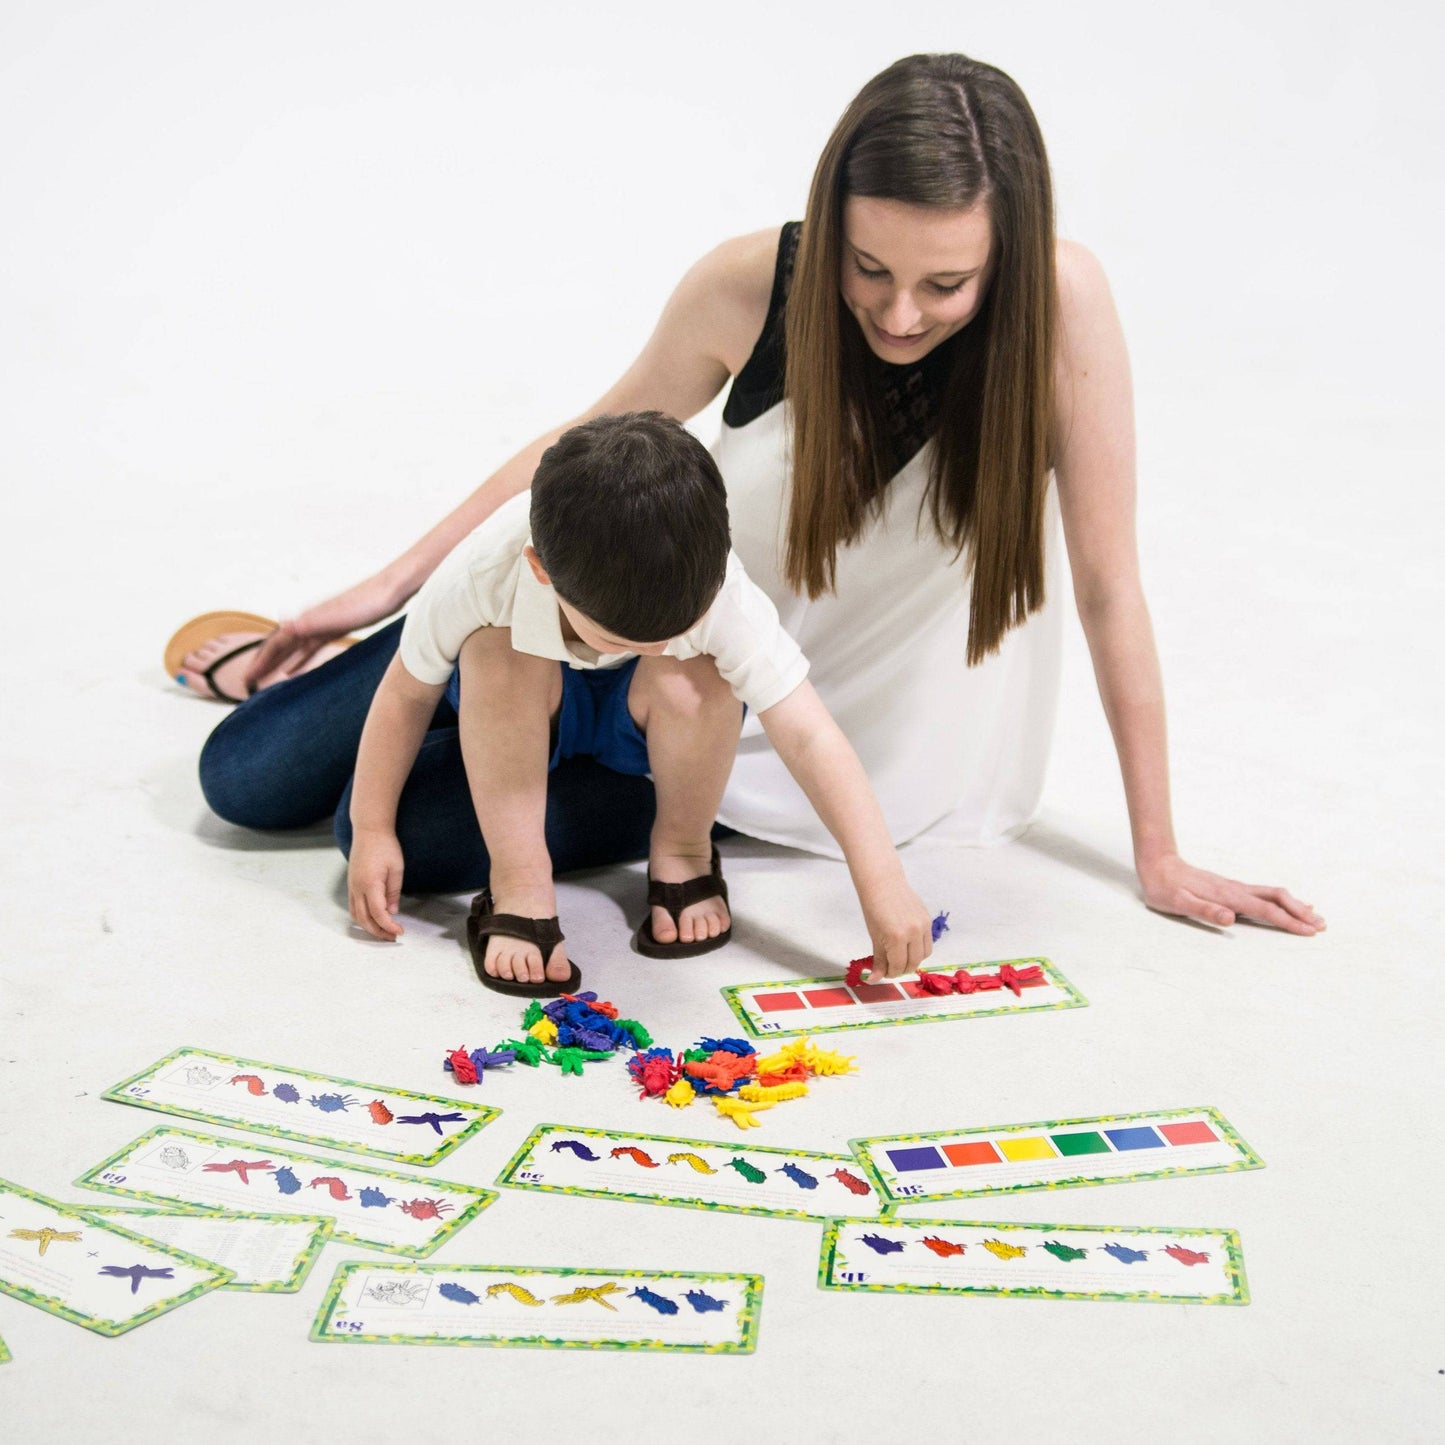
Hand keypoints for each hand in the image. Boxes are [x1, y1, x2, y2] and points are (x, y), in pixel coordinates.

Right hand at [243, 573, 399, 690]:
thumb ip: (312, 622)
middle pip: (281, 644)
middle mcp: (310, 621)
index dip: (262, 660)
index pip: (277, 643)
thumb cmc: (368, 603)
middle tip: (248, 681)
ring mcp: (322, 625)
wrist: (391, 591)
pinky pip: (310, 648)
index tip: (248, 677)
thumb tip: (283, 625)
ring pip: (293, 647)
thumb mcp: (339, 616)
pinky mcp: (335, 629)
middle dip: (263, 662)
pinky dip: (299, 659)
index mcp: (308, 619)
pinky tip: (293, 670)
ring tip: (264, 677)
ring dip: (278, 662)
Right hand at [348, 829, 405, 940]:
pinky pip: (352, 907)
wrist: (369, 831)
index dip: (388, 926)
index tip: (400, 931)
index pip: (378, 914)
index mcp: (370, 885)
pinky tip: (371, 920)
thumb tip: (392, 912)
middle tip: (393, 937)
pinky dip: (361, 918)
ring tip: (383, 932)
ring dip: (368, 927)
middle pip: (364, 919)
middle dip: (378, 932)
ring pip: (355, 915)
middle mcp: (357, 888)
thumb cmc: (385, 846)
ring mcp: (352, 886)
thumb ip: (393, 892)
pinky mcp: (351, 884)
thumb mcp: (397, 869)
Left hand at [857, 869, 933, 977]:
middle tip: (892, 968)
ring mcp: (923, 926)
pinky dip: (919, 948)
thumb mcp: (874, 936)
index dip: (890, 973)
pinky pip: (928, 942)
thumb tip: (874, 979)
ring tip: (900, 957)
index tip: (884, 973)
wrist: (883, 884)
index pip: (898, 966)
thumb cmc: (874, 907)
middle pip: (913, 963)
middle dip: (902, 969)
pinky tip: (908, 946)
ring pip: (924, 954)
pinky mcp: (928, 920)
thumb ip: (878, 959)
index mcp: (896, 937)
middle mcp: (913, 932)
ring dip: (913, 960)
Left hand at [1138, 853, 1323, 934]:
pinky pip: (1263, 894)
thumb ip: (1204, 910)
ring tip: (1314, 917)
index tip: (1309, 931)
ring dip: (1295, 905)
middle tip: (1322, 925)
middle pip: (1277, 898)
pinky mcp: (1231, 888)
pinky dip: (1282, 900)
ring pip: (1273, 894)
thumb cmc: (1165, 888)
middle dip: (1300, 912)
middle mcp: (1235, 890)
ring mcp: (1234, 888)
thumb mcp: (1178, 903)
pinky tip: (1289, 904)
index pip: (1265, 910)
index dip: (1289, 921)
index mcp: (1227, 896)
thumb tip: (1230, 918)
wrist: (1157, 864)